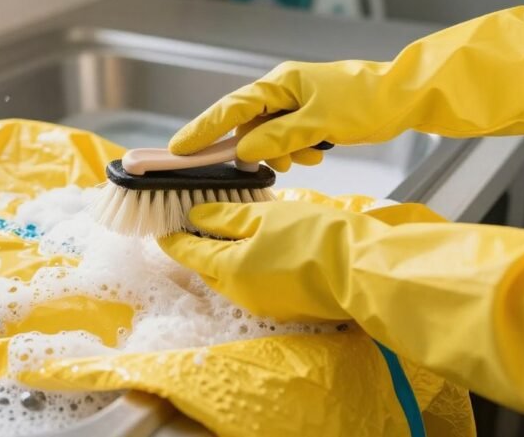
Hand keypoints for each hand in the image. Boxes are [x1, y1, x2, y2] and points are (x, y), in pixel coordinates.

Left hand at [158, 200, 439, 320]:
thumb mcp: (265, 215)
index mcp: (229, 270)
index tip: (161, 225)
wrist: (363, 270)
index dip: (172, 237)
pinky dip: (246, 266)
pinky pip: (253, 285)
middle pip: (206, 269)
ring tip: (226, 230)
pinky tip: (257, 246)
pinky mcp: (285, 307)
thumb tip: (196, 215)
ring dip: (223, 257)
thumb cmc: (315, 237)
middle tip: (193, 222)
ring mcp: (263, 305)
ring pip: (230, 278)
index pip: (187, 253)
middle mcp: (240, 294)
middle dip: (197, 248)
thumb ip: (226, 217)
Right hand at [169, 0, 523, 171]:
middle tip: (249, 167)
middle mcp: (282, 89)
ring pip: (268, 135)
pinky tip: (316, 152)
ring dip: (280, 151)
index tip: (178, 148)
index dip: (202, 129)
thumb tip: (244, 151)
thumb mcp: (319, 122)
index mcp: (280, 82)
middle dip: (251, 148)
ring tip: (305, 156)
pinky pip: (288, 137)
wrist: (406, 96)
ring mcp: (296, 102)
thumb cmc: (365, 101)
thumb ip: (278, 137)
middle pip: (246, 123)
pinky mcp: (310, 116)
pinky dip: (296, 149)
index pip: (230, 108)